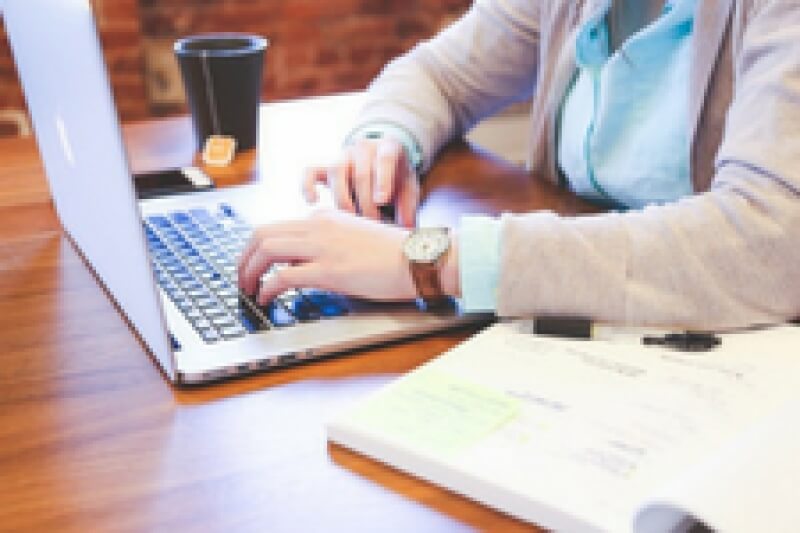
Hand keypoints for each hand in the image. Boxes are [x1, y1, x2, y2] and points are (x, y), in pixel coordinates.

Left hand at [237, 209, 417, 304]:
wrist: (419, 258)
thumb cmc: (395, 253)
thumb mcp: (356, 237)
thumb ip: (330, 243)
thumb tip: (309, 263)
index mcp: (325, 217)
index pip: (278, 226)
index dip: (257, 248)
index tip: (253, 264)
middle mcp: (319, 226)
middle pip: (262, 234)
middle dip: (244, 257)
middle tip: (241, 277)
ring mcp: (322, 246)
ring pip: (266, 250)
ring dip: (249, 271)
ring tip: (247, 290)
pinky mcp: (329, 270)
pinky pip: (283, 276)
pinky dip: (267, 288)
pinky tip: (266, 299)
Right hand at [302, 136, 419, 227]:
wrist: (379, 159)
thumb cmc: (395, 177)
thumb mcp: (408, 186)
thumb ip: (409, 205)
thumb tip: (407, 230)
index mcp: (388, 147)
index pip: (385, 158)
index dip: (383, 179)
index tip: (382, 200)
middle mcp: (363, 148)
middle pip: (361, 174)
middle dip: (367, 204)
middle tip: (373, 225)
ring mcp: (342, 156)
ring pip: (336, 173)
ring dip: (344, 200)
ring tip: (352, 222)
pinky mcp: (324, 166)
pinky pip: (309, 171)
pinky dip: (307, 186)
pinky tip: (314, 202)